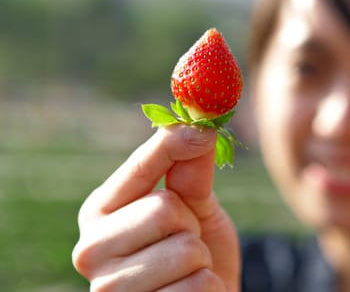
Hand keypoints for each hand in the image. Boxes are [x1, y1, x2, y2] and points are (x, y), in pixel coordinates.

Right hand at [72, 125, 239, 290]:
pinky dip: (208, 288)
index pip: (140, 166)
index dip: (173, 145)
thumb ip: (191, 170)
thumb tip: (200, 125)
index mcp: (99, 213)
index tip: (203, 129)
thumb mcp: (195, 207)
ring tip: (185, 273)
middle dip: (191, 226)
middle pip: (165, 209)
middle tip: (185, 243)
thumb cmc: (194, 252)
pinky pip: (199, 286)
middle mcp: (90, 250)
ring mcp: (109, 290)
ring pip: (186, 250)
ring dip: (201, 261)